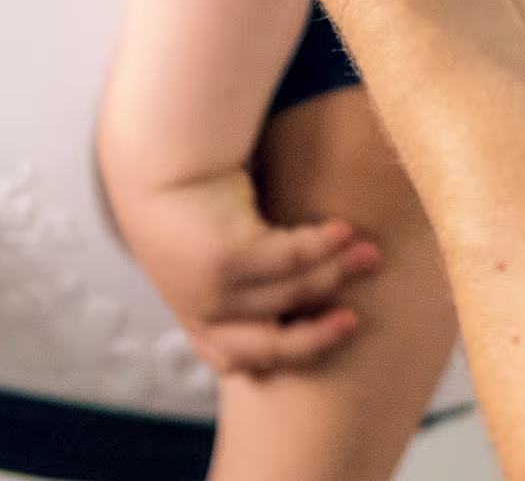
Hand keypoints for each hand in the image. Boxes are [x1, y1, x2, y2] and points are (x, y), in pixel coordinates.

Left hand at [107, 168, 381, 377]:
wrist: (156, 167)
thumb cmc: (189, 212)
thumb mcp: (209, 263)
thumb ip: (242, 288)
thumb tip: (301, 304)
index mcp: (195, 320)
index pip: (240, 359)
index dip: (288, 354)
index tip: (326, 334)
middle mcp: (202, 312)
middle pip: (271, 345)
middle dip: (319, 336)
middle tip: (354, 319)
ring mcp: (213, 289)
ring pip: (290, 292)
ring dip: (337, 271)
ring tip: (368, 253)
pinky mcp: (227, 258)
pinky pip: (291, 257)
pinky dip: (323, 244)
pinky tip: (344, 229)